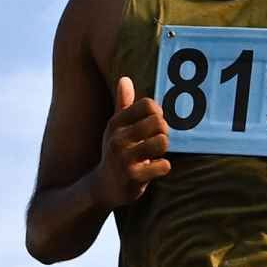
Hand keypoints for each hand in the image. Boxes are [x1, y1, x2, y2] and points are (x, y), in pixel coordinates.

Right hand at [95, 77, 172, 205]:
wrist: (103, 187)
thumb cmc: (115, 152)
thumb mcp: (115, 128)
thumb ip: (123, 104)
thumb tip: (125, 78)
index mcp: (116, 123)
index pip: (149, 105)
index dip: (158, 113)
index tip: (153, 124)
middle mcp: (118, 138)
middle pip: (158, 122)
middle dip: (163, 132)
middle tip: (156, 141)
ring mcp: (124, 158)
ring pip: (162, 142)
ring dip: (163, 149)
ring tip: (154, 154)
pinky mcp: (133, 177)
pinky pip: (163, 166)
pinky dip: (163, 167)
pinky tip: (153, 169)